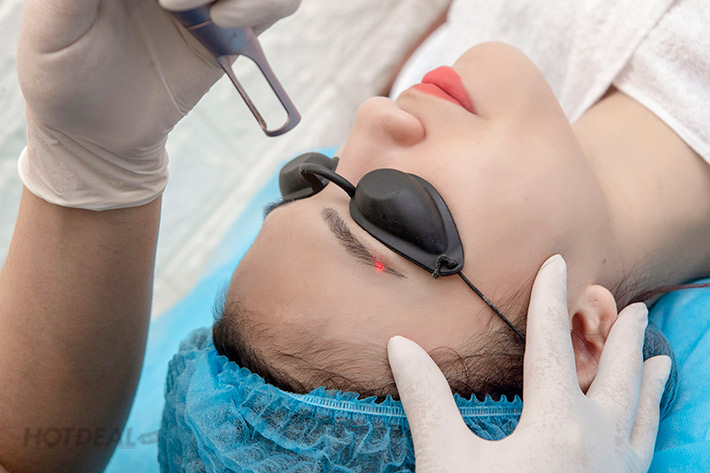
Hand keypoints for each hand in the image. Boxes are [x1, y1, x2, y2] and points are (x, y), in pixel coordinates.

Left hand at [17, 0, 298, 208]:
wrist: (95, 134)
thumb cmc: (62, 75)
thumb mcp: (54, 25)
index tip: (161, 3)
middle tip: (171, 4)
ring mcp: (205, 1)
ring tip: (215, 14)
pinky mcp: (230, 34)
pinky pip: (274, 5)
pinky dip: (267, 5)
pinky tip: (227, 20)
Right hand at [387, 255, 671, 472]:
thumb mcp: (447, 463)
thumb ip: (428, 400)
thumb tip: (401, 346)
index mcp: (556, 426)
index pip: (550, 345)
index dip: (550, 299)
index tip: (558, 263)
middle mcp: (598, 443)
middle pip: (616, 376)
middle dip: (622, 338)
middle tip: (634, 309)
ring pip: (642, 413)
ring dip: (649, 381)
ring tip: (661, 357)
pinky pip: (647, 448)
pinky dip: (652, 423)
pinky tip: (648, 426)